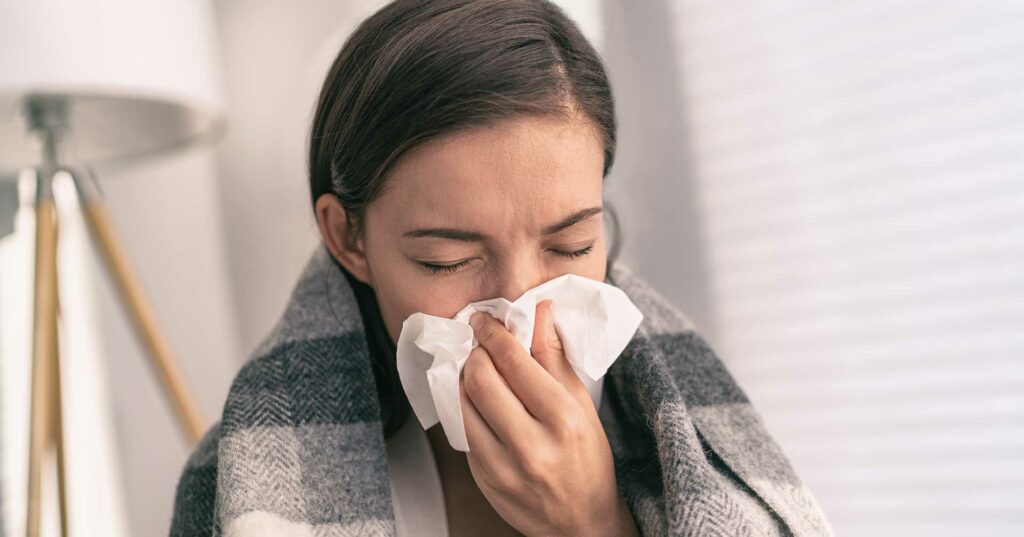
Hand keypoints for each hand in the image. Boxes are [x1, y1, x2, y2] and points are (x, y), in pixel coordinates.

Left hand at [459, 299, 638, 536]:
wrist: (580, 522)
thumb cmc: (587, 456)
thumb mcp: (580, 403)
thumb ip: (554, 355)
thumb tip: (539, 309)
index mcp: (562, 419)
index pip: (514, 362)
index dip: (493, 333)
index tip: (484, 319)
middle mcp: (531, 445)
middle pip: (480, 379)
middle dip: (475, 353)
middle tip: (481, 344)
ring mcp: (502, 466)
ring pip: (462, 403)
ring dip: (464, 378)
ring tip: (477, 369)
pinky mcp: (482, 479)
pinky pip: (462, 430)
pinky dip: (466, 408)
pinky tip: (479, 401)